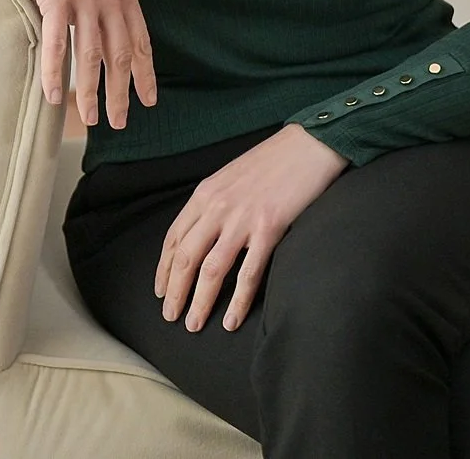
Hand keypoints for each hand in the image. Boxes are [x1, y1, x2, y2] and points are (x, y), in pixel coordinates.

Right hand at [15, 0, 157, 127]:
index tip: (149, 99)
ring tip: (89, 120)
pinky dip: (55, 73)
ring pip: (90, 56)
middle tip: (121, 122)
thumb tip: (109, 13)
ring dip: (90, 93)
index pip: (140, 41)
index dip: (146, 73)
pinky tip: (54, 95)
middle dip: (121, 93)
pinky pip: (55, 43)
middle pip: (119, 56)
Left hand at [155, 123, 350, 332]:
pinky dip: (237, 301)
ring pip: (211, 270)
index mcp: (205, 194)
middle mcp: (217, 207)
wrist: (308, 145)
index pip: (174, 238)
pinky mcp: (269, 229)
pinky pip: (248, 273)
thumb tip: (202, 233)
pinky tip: (231, 320)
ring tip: (194, 324)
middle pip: (186, 258)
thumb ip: (214, 203)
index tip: (161, 290)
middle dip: (175, 291)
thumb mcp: (230, 176)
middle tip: (171, 316)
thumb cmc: (272, 161)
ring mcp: (243, 219)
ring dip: (199, 301)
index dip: (164, 268)